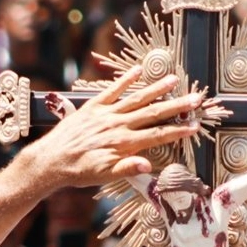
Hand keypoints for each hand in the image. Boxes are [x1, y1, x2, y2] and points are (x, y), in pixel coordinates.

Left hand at [21, 68, 201, 187]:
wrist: (51, 160)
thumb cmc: (79, 171)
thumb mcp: (104, 176)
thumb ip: (127, 169)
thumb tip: (148, 165)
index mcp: (123, 143)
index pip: (157, 135)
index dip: (178, 131)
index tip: (194, 126)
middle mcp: (117, 125)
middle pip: (153, 113)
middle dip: (176, 106)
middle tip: (195, 99)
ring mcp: (105, 113)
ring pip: (136, 98)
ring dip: (156, 89)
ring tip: (173, 80)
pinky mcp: (92, 106)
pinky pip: (111, 91)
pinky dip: (124, 80)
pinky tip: (138, 70)